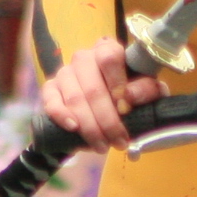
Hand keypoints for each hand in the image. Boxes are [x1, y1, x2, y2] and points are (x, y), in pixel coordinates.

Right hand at [40, 37, 164, 151]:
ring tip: (103, 146)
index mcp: (108, 50)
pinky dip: (62, 116)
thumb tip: (129, 96)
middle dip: (107, 120)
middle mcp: (84, 58)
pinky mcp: (50, 89)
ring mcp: (65, 73)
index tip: (125, 109)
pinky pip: (51, 101)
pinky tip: (73, 128)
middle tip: (118, 141)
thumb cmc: (129, 95)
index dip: (117, 84)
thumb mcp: (146, 91)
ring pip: (75, 99)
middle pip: (92, 87)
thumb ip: (146, 89)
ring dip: (90, 127)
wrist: (105, 110)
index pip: (109, 58)